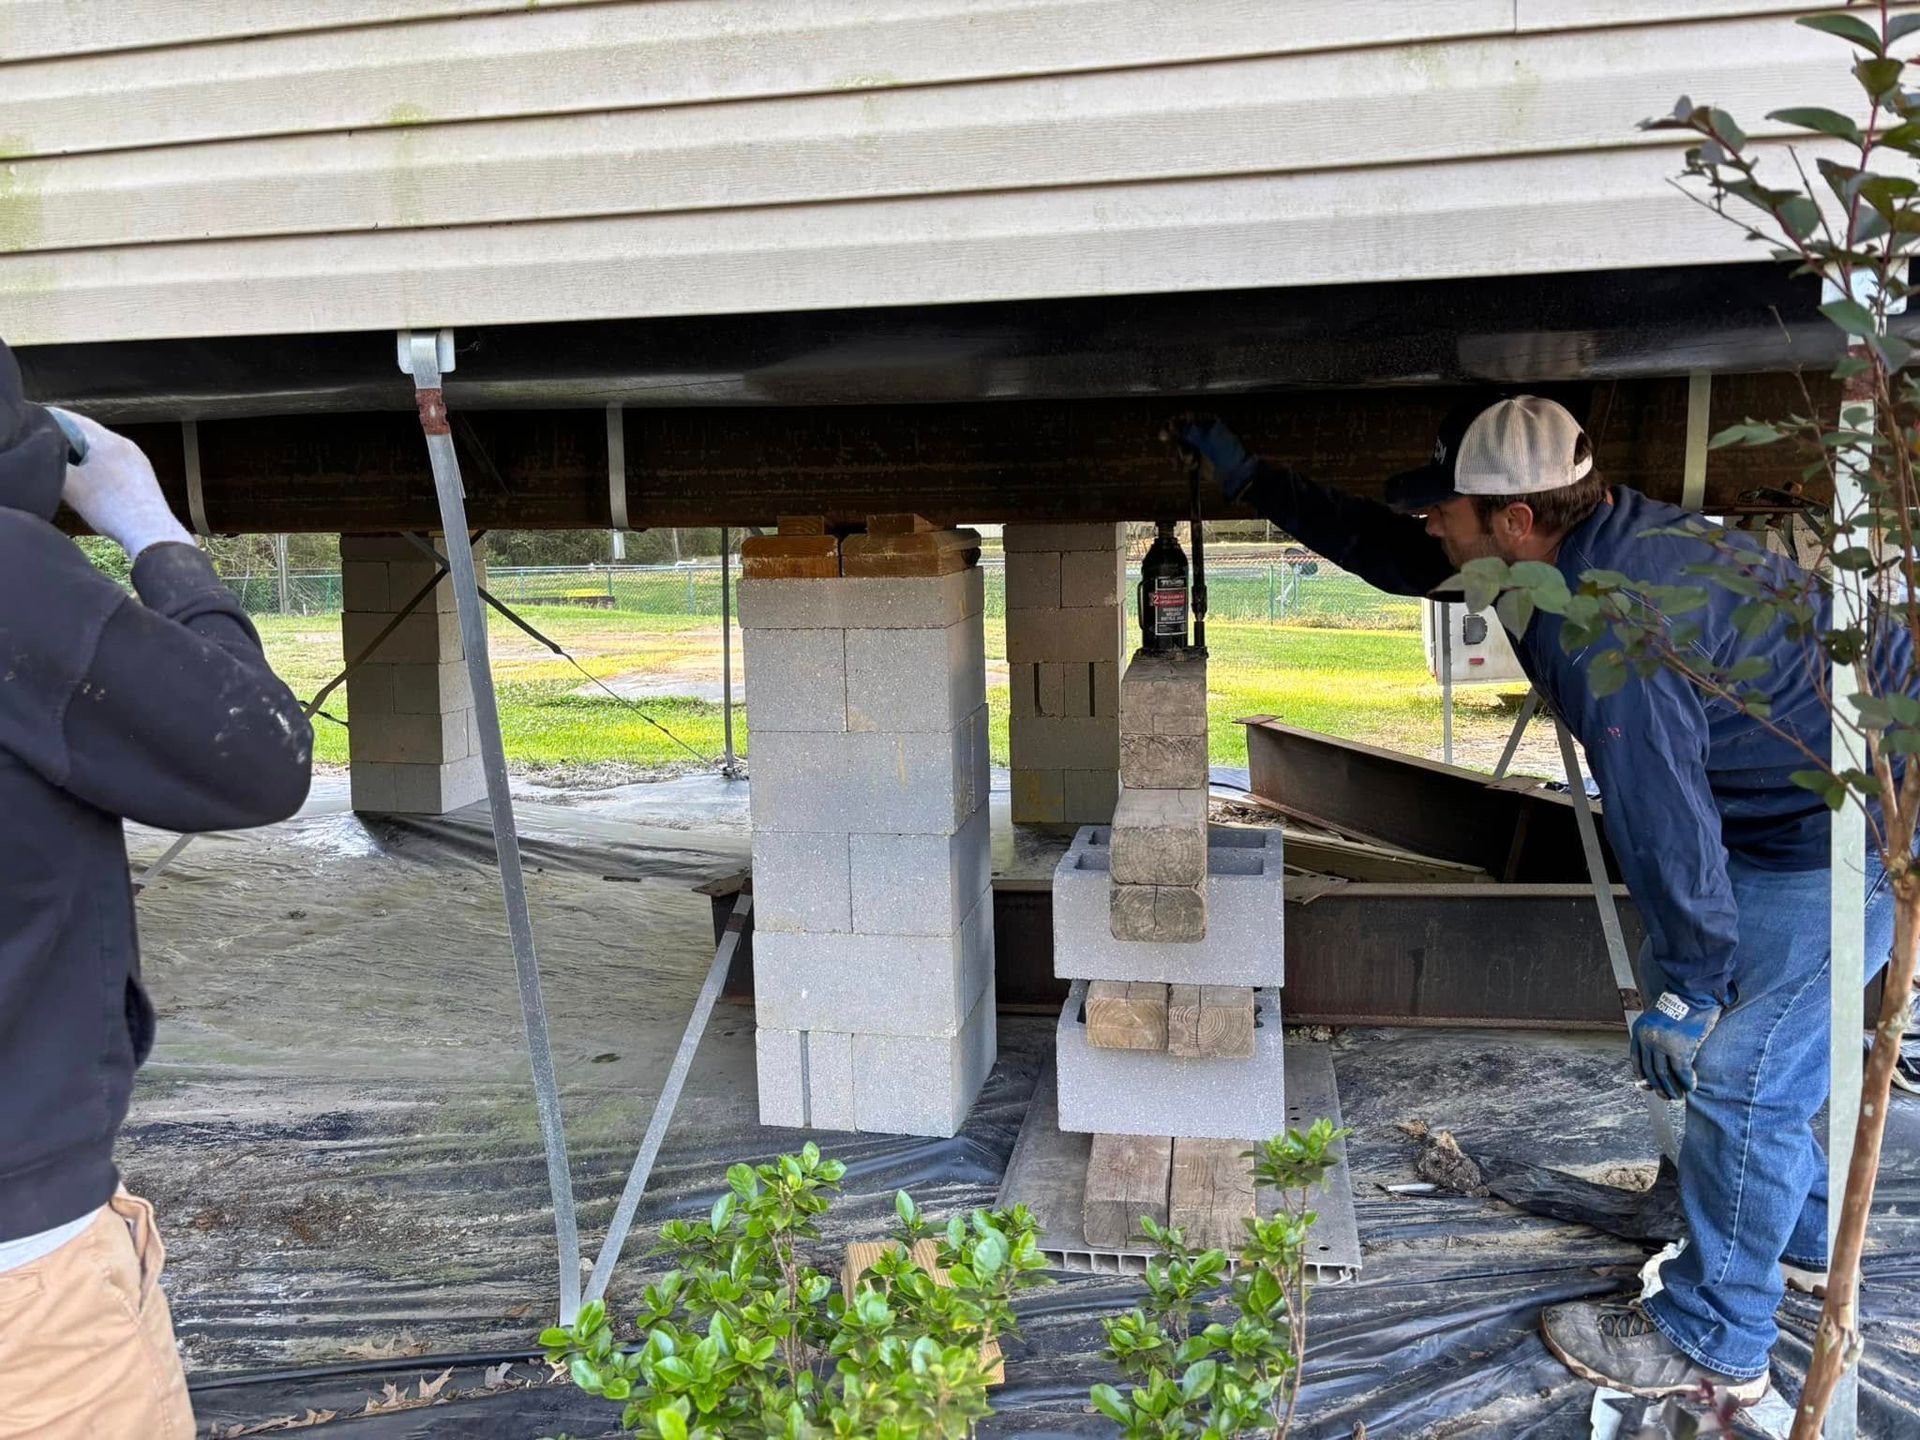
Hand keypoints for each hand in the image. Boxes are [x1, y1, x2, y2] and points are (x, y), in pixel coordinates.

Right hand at [50, 409, 193, 558]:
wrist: (151, 533)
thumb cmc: (109, 507)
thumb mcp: (71, 485)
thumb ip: (52, 463)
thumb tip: (39, 453)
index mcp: (109, 440)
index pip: (72, 419)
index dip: (48, 420)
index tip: (30, 425)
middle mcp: (126, 444)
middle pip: (87, 434)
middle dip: (64, 439)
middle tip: (42, 447)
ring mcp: (137, 460)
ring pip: (101, 449)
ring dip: (80, 455)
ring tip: (62, 465)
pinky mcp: (142, 476)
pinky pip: (113, 462)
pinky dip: (96, 466)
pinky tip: (88, 480)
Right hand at [1170, 414, 1260, 503]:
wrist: (1234, 472)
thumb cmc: (1226, 452)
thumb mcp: (1207, 438)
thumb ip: (1189, 430)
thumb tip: (1173, 425)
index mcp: (1208, 422)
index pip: (1187, 417)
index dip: (1176, 421)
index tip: (1168, 427)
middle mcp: (1202, 432)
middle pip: (1181, 430)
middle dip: (1175, 436)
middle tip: (1163, 437)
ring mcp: (1199, 446)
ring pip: (1181, 444)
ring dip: (1182, 451)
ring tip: (1191, 459)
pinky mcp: (1197, 459)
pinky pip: (1184, 457)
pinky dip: (1184, 461)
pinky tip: (1192, 464)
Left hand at [1630, 990, 1721, 1099]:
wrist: (1691, 992)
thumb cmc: (1679, 1002)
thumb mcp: (1657, 1016)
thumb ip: (1655, 1033)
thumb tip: (1661, 1055)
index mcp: (1640, 1031)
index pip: (1637, 1060)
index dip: (1642, 1075)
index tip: (1647, 1085)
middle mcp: (1648, 1039)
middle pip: (1650, 1070)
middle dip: (1658, 1086)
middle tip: (1666, 1096)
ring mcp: (1663, 1045)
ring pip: (1664, 1074)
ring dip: (1671, 1088)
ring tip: (1678, 1096)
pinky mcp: (1680, 1048)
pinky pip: (1681, 1071)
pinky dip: (1686, 1082)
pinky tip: (1691, 1087)